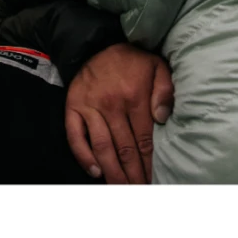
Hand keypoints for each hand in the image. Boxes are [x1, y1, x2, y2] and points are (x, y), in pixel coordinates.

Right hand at [64, 42, 173, 183]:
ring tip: (121, 190)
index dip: (149, 163)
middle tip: (138, 193)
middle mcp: (111, 104)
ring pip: (102, 147)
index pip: (144, 140)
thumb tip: (163, 119)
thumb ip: (164, 91)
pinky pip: (76, 137)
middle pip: (124, 148)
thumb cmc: (131, 60)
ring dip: (112, 172)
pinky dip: (84, 157)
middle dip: (133, 175)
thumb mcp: (156, 66)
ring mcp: (90, 107)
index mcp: (134, 96)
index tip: (153, 181)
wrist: (96, 44)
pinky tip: (95, 172)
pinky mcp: (73, 107)